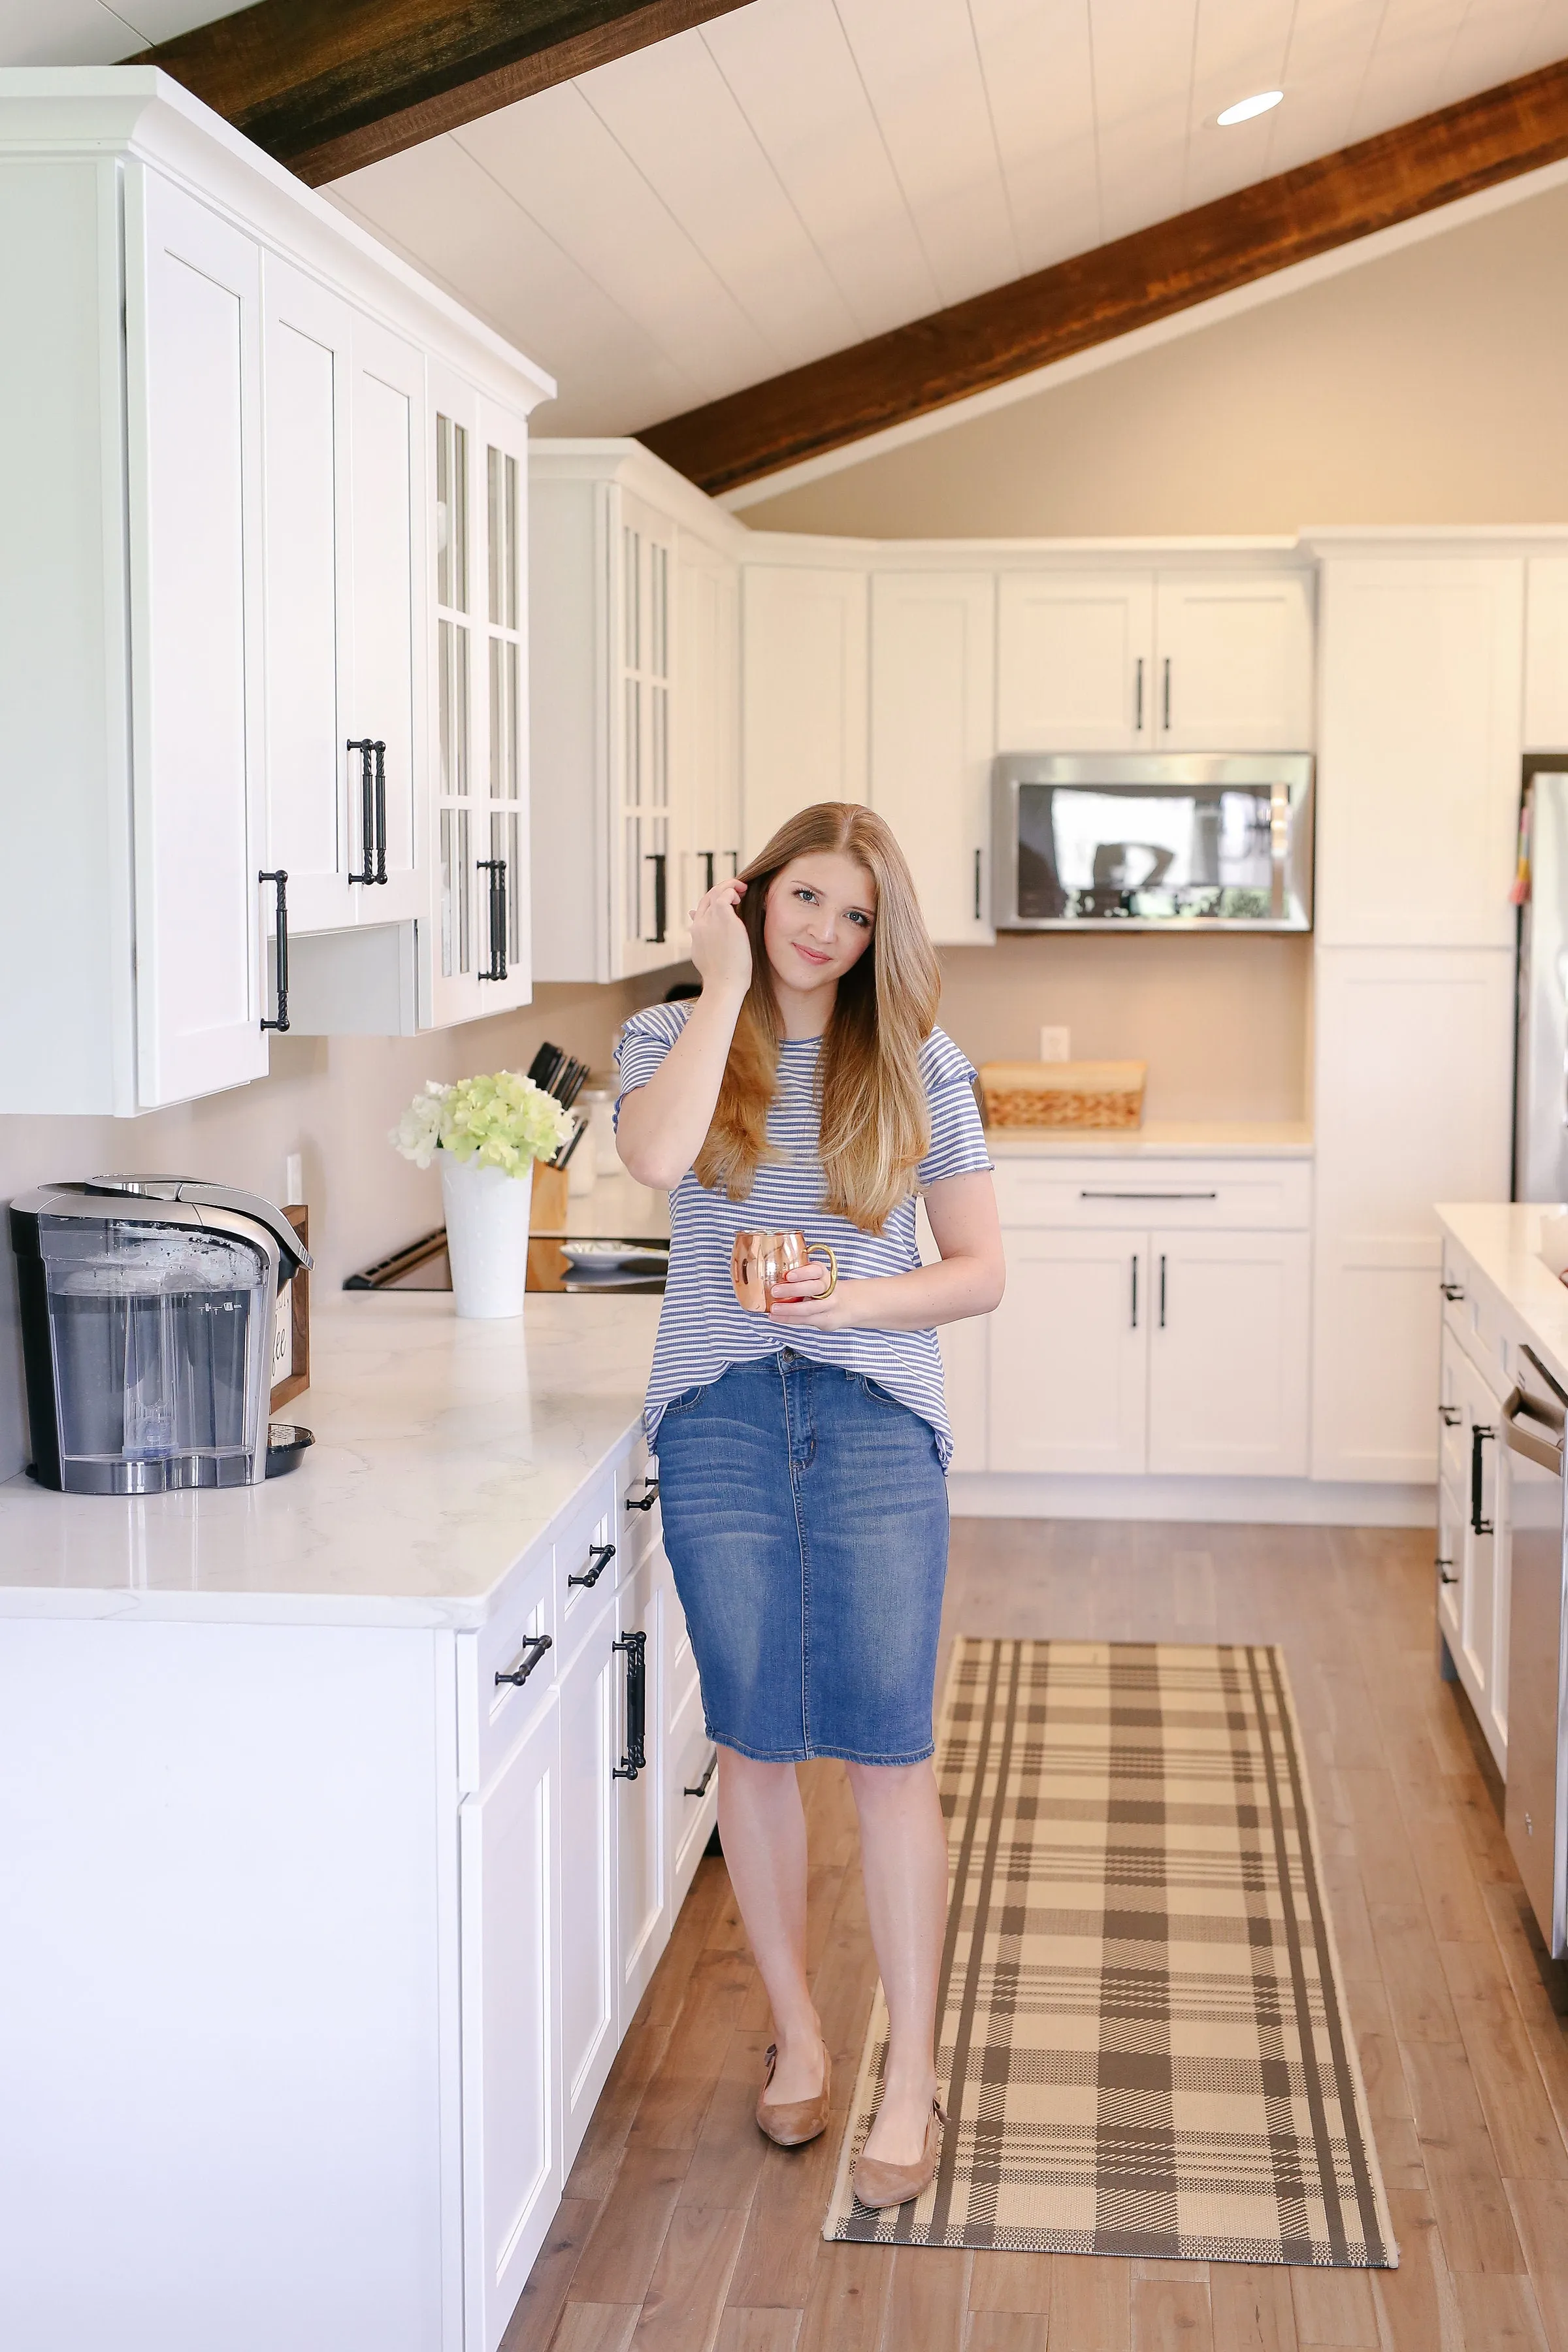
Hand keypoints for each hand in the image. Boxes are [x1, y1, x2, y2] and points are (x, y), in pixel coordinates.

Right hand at [688, 879, 750, 1000]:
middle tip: (738, 891)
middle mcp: (700, 924)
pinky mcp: (724, 919)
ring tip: (742, 890)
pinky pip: (725, 895)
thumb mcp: (706, 955)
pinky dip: (732, 891)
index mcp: (696, 932)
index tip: (730, 901)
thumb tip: (696, 923)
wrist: (724, 985)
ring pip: (715, 892)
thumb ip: (701, 937)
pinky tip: (740, 897)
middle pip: (707, 897)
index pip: (702, 908)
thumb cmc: (721, 976)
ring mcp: (710, 921)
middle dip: (722, 890)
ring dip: (729, 887)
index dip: (715, 900)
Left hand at [767, 1263, 860, 1331]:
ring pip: (809, 1308)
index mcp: (825, 1275)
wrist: (848, 1304)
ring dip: (789, 1309)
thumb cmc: (825, 1289)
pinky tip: (776, 1317)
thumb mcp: (818, 1277)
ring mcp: (829, 1306)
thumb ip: (802, 1274)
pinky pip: (805, 1320)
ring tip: (774, 1308)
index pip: (816, 1271)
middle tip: (775, 1290)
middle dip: (793, 1290)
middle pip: (814, 1288)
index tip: (788, 1275)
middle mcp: (830, 1289)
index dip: (803, 1272)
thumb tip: (771, 1270)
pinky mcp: (825, 1320)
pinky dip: (789, 1319)